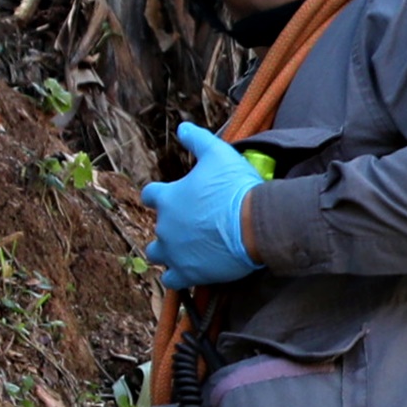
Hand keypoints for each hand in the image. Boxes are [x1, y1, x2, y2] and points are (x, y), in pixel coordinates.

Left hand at [141, 122, 264, 290]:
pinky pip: (171, 280)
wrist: (256, 224)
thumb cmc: (236, 188)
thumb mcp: (219, 154)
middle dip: (171, 226)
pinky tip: (191, 270)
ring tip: (188, 250)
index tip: (173, 198)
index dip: (160, 196)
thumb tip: (182, 126)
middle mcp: (164, 226)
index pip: (150, 195)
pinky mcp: (188, 273)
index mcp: (167, 198)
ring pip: (158, 254)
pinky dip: (178, 276)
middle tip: (194, 224)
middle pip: (157, 228)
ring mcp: (174, 252)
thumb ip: (197, 139)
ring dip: (169, 252)